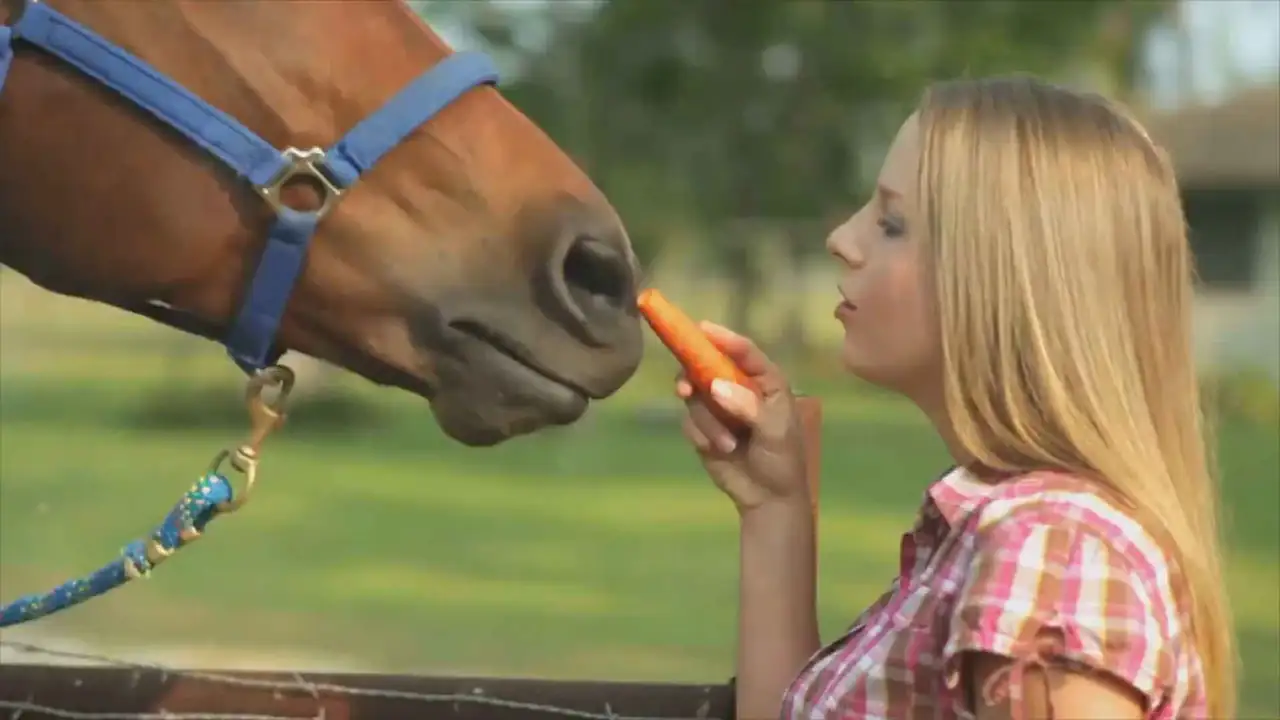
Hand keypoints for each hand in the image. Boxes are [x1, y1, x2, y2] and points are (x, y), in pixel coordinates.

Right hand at [676, 322, 807, 513]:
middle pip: (708, 364)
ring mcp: (718, 405)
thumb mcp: (774, 432)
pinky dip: (699, 434)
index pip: (745, 352)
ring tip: (728, 444)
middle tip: (686, 388)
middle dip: (695, 374)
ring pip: (695, 396)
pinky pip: (688, 420)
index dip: (724, 338)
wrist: (767, 497)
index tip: (702, 328)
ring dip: (707, 422)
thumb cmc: (782, 459)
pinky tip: (716, 449)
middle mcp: (738, 386)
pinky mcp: (702, 425)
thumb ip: (748, 407)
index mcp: (765, 381)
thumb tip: (716, 386)